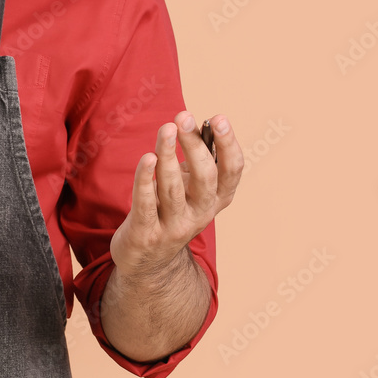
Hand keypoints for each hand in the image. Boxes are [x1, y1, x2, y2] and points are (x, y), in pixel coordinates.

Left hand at [110, 111, 241, 278]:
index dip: (228, 144)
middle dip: (194, 146)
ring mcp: (174, 226)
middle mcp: (200, 214)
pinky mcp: (146, 234)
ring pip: (173, 188)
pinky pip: (145, 204)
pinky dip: (146, 180)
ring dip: (168, 155)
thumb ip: (195, 159)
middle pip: (204, 177)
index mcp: (217, 199)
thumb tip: (192, 124)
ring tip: (166, 129)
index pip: (232, 171)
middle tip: (183, 117)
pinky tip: (147, 158)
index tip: (218, 117)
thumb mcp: (190, 188)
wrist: (148, 260)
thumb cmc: (171, 209)